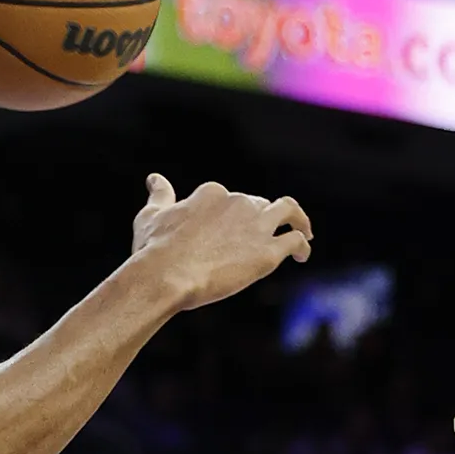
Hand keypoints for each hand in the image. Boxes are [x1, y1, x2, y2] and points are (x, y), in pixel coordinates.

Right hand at [130, 174, 310, 309]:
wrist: (166, 275)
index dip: (229, 214)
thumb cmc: (154, 248)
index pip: (228, 198)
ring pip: (289, 212)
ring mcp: (256, 226)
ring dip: (299, 219)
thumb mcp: (151, 216)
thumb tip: (154, 178)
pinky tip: (302, 256)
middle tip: (258, 238)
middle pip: (259, 205)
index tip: (226, 230)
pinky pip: (296, 242)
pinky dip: (303, 246)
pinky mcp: (269, 252)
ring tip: (303, 231)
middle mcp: (238, 203)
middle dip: (260, 218)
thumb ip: (160, 196)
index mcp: (212, 193)